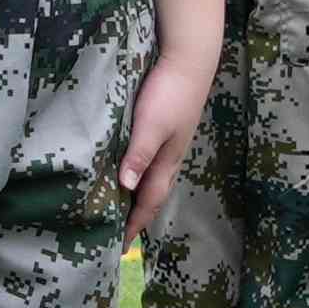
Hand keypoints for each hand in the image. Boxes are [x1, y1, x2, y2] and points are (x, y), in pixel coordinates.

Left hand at [118, 40, 220, 231]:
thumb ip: (138, 155)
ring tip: (122, 208)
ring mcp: (170, 143)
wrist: (189, 60)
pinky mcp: (167, 128)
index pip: (147, 202)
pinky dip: (139, 174)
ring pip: (153, 179)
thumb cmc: (169, 93)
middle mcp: (170, 157)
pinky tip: (130, 169)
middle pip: (153, 195)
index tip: (119, 247)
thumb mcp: (151, 126)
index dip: (134, 225)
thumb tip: (126, 187)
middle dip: (137, 216)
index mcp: (167, 162)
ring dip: (138, 196)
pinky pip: (151, 162)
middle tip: (119, 235)